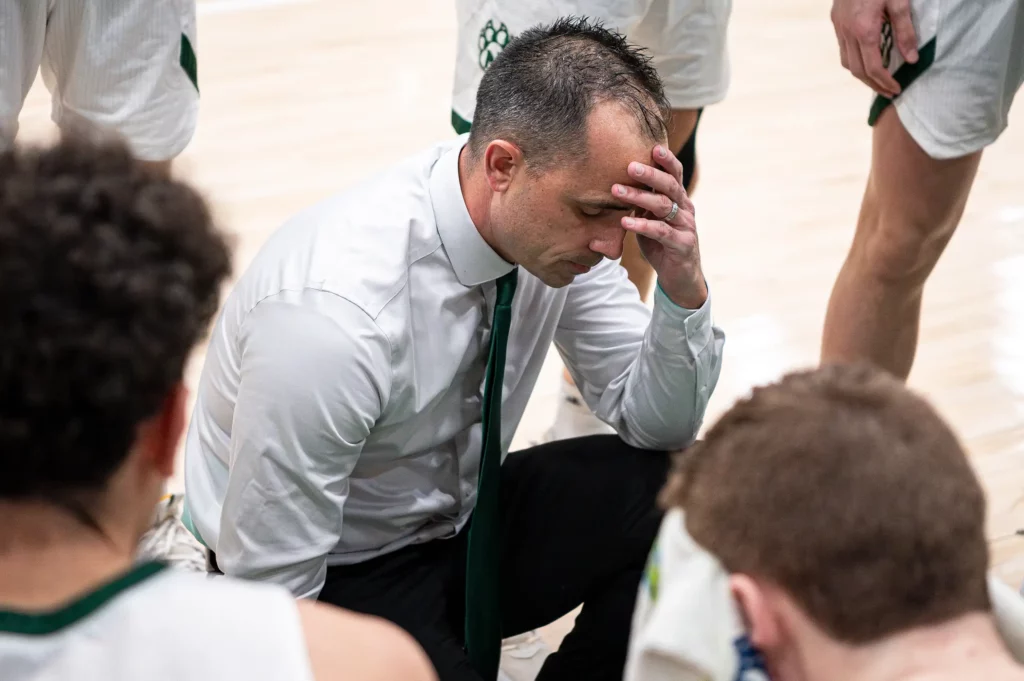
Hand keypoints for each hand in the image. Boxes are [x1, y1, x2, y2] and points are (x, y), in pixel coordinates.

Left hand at [613, 144, 706, 308]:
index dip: (666, 160)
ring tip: (616, 191)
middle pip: (670, 186)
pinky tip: (625, 221)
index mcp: (679, 199)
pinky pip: (661, 231)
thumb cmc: (662, 245)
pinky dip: (642, 225)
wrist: (680, 277)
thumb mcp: (650, 220)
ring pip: (664, 206)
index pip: (675, 174)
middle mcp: (685, 209)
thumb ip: (641, 204)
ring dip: (639, 197)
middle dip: (649, 174)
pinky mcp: (682, 245)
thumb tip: (615, 185)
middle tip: (629, 166)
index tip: (652, 147)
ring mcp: (686, 227)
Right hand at [831, 0, 917, 98]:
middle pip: (857, 70)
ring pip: (846, 62)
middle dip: (873, 84)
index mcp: (864, 29)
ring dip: (862, 75)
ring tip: (877, 79)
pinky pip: (843, 49)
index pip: (873, 67)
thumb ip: (905, 31)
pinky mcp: (836, 20)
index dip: (885, 82)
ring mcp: (839, 27)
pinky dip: (854, 60)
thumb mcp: (900, 2)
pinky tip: (866, 58)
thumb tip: (912, 59)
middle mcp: (848, 32)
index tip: (896, 89)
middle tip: (889, 91)